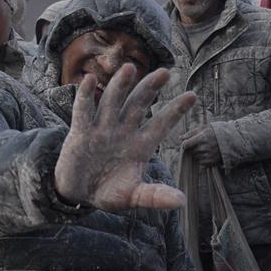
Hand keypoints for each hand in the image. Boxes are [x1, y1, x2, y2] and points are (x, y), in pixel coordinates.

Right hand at [54, 64, 195, 210]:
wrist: (78, 194)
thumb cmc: (109, 192)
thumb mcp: (133, 197)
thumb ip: (155, 196)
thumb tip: (182, 201)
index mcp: (140, 146)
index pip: (161, 125)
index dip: (175, 111)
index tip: (192, 95)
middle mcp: (123, 132)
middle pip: (138, 105)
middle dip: (150, 88)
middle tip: (166, 72)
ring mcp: (102, 130)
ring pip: (113, 103)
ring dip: (120, 86)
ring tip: (129, 68)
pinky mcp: (80, 134)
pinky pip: (83, 112)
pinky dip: (85, 97)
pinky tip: (89, 80)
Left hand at [181, 126, 221, 166]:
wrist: (229, 141)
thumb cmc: (213, 133)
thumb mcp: (202, 129)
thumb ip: (190, 133)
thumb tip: (180, 138)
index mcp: (202, 138)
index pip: (186, 144)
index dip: (185, 144)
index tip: (187, 143)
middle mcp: (205, 148)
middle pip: (190, 151)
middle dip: (192, 148)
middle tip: (198, 144)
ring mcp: (208, 155)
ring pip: (195, 157)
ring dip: (196, 154)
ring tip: (203, 148)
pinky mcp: (211, 162)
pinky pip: (200, 163)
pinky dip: (201, 160)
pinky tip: (206, 154)